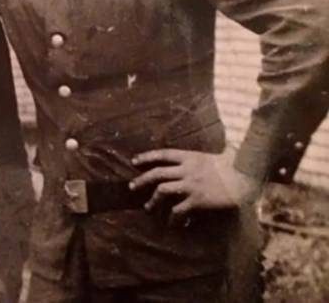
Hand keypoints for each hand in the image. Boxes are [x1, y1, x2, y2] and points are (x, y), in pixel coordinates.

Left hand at [129, 147, 261, 224]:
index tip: (134, 161)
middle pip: (157, 173)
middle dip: (141, 180)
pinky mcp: (198, 200)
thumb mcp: (214, 155)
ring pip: (162, 191)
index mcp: (190, 156)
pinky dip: (173, 217)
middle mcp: (186, 169)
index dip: (146, 157)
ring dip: (153, 200)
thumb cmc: (235, 165)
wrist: (246, 177)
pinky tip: (172, 223)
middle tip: (131, 187)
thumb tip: (202, 155)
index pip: (162, 154)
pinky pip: (178, 210)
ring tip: (148, 207)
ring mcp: (191, 184)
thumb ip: (202, 158)